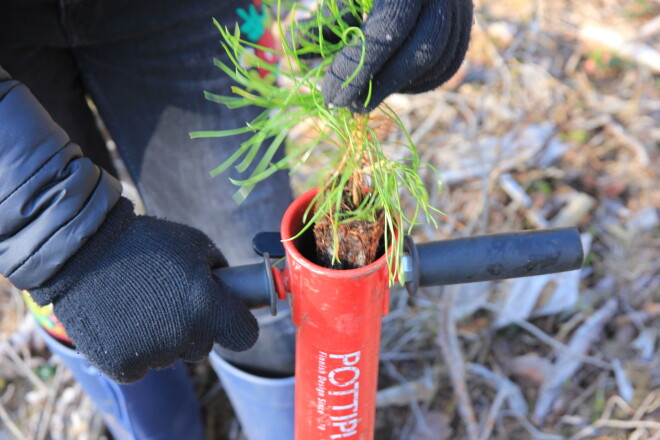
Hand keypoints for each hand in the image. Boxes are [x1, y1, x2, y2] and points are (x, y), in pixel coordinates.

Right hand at [29, 198, 257, 382]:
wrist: (82, 251)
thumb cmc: (145, 242)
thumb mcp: (196, 244)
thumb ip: (221, 273)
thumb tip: (234, 293)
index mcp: (207, 307)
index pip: (245, 336)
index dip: (237, 324)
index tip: (227, 316)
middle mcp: (183, 336)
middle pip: (205, 346)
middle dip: (195, 327)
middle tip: (171, 300)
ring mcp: (151, 354)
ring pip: (172, 356)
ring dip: (163, 338)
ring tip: (140, 304)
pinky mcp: (121, 366)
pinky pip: (141, 367)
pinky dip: (134, 350)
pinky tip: (122, 321)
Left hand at [298, 0, 473, 112]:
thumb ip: (323, 23)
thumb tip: (301, 57)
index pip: (386, 31)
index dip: (357, 68)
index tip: (330, 95)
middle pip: (423, 49)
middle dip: (384, 83)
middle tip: (351, 106)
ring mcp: (459, 8)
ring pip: (439, 60)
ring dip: (401, 85)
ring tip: (367, 95)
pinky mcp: (464, 24)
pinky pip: (448, 64)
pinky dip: (419, 81)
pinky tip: (392, 84)